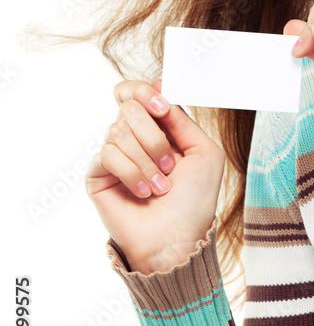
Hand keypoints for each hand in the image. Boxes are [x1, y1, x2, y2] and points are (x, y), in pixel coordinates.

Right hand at [85, 78, 225, 272]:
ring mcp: (114, 154)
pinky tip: (144, 192)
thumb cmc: (194, 200)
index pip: (135, 92)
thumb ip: (182, 118)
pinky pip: (108, 154)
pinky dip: (132, 173)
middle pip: (129, 107)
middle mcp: (132, 137)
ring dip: (147, 161)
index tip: (162, 106)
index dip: (143, 91)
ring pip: (119, 130)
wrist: (177, 238)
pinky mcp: (97, 174)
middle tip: (170, 165)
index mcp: (156, 128)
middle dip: (155, 137)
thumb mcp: (204, 152)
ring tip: (161, 187)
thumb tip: (158, 87)